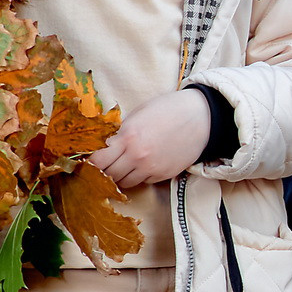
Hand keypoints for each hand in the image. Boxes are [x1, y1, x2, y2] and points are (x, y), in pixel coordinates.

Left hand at [93, 88, 211, 190]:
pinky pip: (143, 182)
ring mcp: (151, 167)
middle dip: (104, 171)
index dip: (91, 162)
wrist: (200, 117)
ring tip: (124, 165)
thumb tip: (105, 145)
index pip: (98, 160)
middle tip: (105, 165)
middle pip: (108, 175)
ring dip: (120, 176)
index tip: (91, 160)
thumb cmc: (169, 109)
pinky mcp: (163, 174)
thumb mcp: (139, 114)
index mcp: (127, 136)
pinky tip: (143, 164)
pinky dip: (139, 176)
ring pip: (124, 183)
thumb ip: (121, 131)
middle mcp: (137, 155)